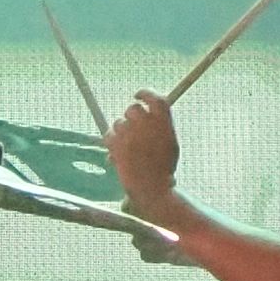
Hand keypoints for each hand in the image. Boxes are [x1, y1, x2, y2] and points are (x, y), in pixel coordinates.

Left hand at [104, 94, 185, 209]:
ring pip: (119, 122)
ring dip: (122, 131)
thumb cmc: (162, 169)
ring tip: (130, 148)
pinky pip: (109, 134)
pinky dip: (112, 141)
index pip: (155, 98)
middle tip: (134, 129)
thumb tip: (151, 117)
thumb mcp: (170, 144)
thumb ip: (160, 127)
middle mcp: (146, 123)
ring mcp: (129, 132)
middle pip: (133, 108)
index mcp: (164, 122)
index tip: (138, 95)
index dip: (145, 93)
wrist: (150, 187)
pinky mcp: (115, 142)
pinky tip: (119, 152)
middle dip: (132, 117)